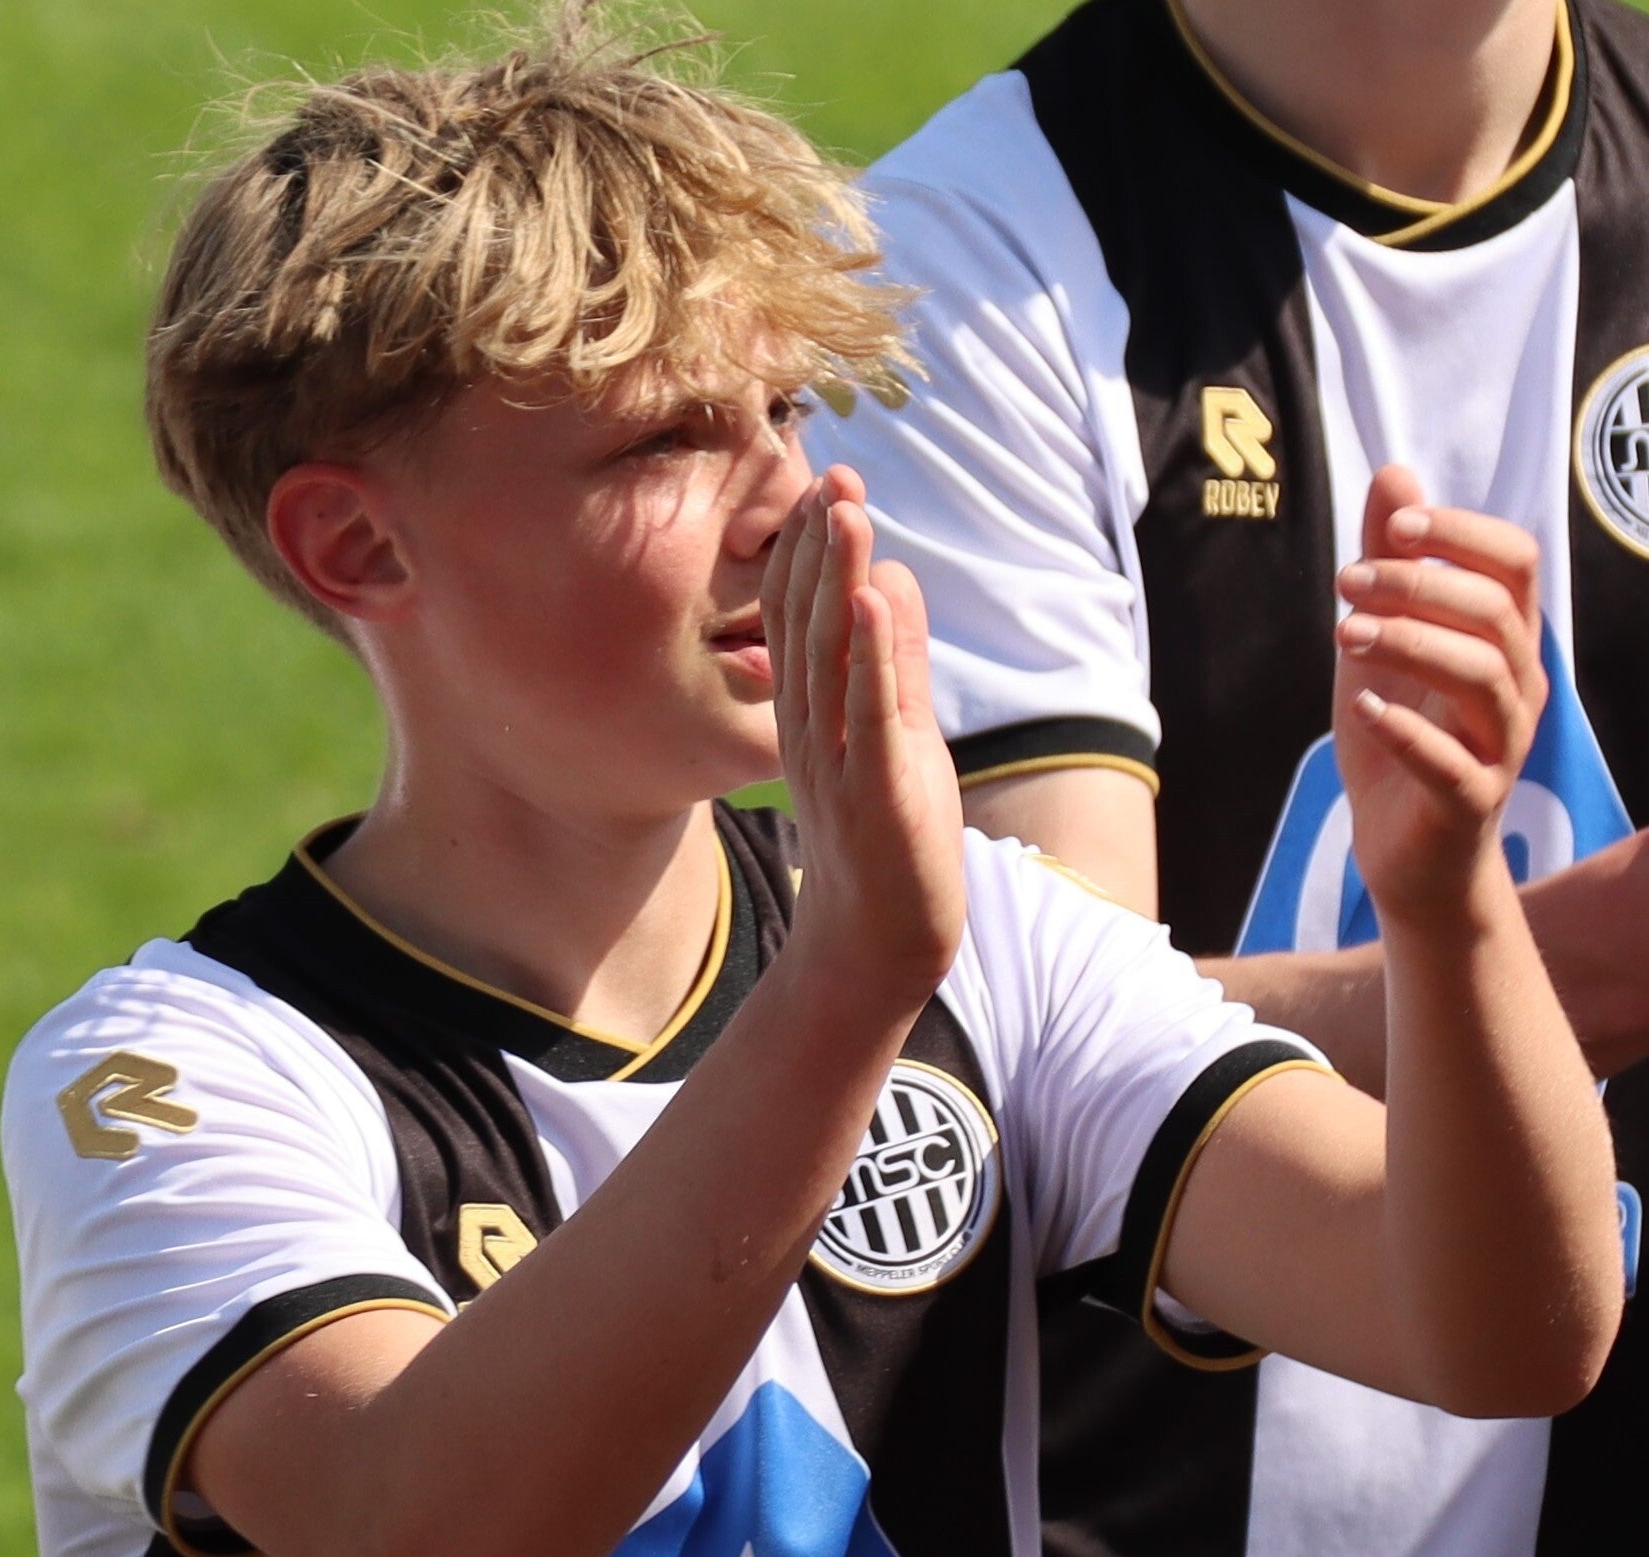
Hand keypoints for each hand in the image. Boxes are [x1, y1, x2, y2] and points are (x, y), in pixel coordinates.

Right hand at [761, 464, 964, 1016]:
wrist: (878, 947)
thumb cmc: (888, 842)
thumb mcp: (894, 735)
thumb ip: (895, 660)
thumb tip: (891, 577)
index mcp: (808, 717)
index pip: (796, 617)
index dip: (806, 551)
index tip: (821, 484)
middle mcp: (811, 732)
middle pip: (805, 624)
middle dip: (817, 548)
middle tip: (830, 474)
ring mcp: (837, 762)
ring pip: (831, 657)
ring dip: (839, 580)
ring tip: (846, 511)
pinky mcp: (875, 792)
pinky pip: (867, 714)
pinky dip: (873, 654)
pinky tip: (874, 598)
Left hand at [1333, 466, 1546, 926]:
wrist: (1409, 856)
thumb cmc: (1401, 741)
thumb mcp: (1380, 644)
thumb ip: (1388, 566)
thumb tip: (1395, 476)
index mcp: (1504, 641)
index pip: (1514, 562)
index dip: (1461, 533)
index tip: (1397, 524)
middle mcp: (1518, 686)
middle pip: (1495, 611)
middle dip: (1419, 585)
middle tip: (1346, 583)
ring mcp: (1502, 745)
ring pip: (1482, 676)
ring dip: (1409, 643)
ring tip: (1345, 635)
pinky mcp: (1472, 802)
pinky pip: (1454, 763)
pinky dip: (1408, 731)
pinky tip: (1366, 711)